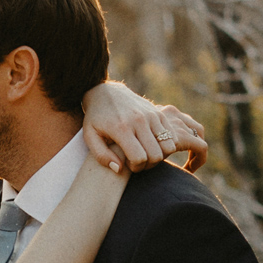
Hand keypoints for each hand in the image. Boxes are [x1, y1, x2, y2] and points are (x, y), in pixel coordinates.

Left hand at [82, 79, 207, 174]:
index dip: (135, 168)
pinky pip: (172, 136)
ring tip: (146, 154)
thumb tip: (119, 169)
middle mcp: (139, 121)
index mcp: (121, 128)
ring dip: (159, 156)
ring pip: (168, 147)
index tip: (127, 164)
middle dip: (148, 165)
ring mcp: (151, 116)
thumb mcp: (90, 137)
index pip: (139, 158)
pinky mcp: (159, 113)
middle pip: (156, 155)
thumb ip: (102, 156)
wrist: (106, 93)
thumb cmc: (96, 119)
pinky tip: (152, 145)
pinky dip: (166, 145)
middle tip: (137, 161)